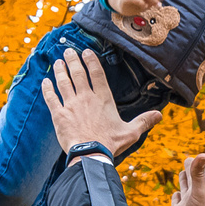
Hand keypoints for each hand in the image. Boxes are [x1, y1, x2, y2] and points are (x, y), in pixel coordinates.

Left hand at [40, 46, 156, 159]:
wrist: (91, 154)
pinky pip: (51, 98)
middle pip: (78, 73)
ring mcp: (71, 105)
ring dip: (60, 70)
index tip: (87, 52)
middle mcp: (86, 98)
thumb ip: (144, 121)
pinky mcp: (59, 115)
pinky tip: (45, 81)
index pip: (97, 74)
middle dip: (73, 60)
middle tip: (69, 51)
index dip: (91, 61)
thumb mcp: (131, 132)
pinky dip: (47, 89)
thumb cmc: (110, 143)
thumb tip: (159, 115)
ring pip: (63, 82)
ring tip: (58, 62)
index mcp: (103, 99)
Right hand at [169, 155, 204, 205]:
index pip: (204, 171)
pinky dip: (175, 196)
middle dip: (191, 168)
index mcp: (203, 188)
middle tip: (189, 159)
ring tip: (183, 172)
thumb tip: (202, 154)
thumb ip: (197, 173)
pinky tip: (176, 195)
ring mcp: (186, 203)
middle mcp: (195, 195)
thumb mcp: (198, 191)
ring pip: (184, 187)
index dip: (201, 162)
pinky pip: (176, 201)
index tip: (201, 154)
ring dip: (184, 179)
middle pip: (193, 177)